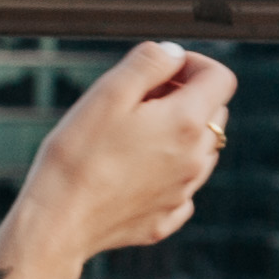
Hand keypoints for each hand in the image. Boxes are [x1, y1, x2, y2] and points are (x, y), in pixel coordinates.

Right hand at [0, 41, 238, 270]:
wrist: (57, 224)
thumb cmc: (77, 156)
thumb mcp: (108, 92)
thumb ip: (149, 62)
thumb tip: (173, 54)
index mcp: (186, 122)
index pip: (221, 78)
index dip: (195, 64)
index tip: (163, 70)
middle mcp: (195, 159)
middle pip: (215, 113)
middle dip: (187, 98)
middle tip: (141, 100)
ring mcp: (183, 193)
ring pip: (201, 151)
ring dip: (179, 135)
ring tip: (133, 137)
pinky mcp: (165, 219)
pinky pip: (181, 188)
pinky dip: (166, 174)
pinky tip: (131, 174)